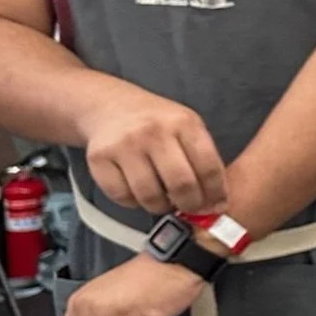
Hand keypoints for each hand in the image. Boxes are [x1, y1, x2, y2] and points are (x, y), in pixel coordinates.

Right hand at [80, 87, 227, 215]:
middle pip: (181, 184)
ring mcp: (124, 145)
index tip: (216, 204)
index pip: (209, 167)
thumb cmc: (157, 123)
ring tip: (165, 201)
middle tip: (189, 208)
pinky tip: (140, 193)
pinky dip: (135, 203)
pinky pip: (122, 196)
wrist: (110, 107)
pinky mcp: (99, 158)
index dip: (216, 193)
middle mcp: (154, 132)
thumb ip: (204, 161)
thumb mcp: (187, 128)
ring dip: (161, 207)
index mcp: (184, 123)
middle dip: (190, 205)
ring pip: (150, 195)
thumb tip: (217, 205)